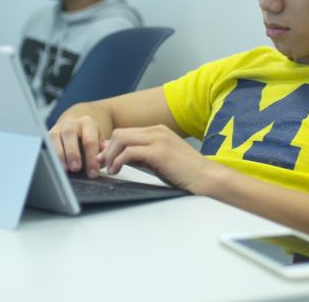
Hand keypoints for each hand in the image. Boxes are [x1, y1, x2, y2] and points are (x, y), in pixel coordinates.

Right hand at [48, 115, 104, 177]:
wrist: (77, 130)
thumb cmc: (89, 141)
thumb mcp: (99, 144)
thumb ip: (102, 152)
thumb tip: (101, 160)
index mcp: (88, 123)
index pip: (89, 140)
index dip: (91, 158)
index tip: (92, 173)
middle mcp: (72, 122)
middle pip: (70, 133)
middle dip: (73, 152)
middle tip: (76, 168)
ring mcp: (58, 127)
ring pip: (55, 137)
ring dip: (59, 154)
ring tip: (65, 169)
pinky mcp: (48, 134)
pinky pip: (46, 142)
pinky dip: (50, 154)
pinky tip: (54, 164)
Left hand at [96, 124, 217, 193]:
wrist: (207, 178)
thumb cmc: (186, 173)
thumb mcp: (159, 161)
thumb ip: (141, 156)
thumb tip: (119, 157)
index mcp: (158, 130)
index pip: (125, 132)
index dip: (111, 146)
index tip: (103, 160)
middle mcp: (157, 131)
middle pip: (120, 133)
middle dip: (106, 150)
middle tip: (101, 166)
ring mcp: (158, 139)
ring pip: (121, 139)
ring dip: (110, 155)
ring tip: (110, 170)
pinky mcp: (158, 152)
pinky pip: (129, 152)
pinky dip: (118, 161)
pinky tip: (117, 171)